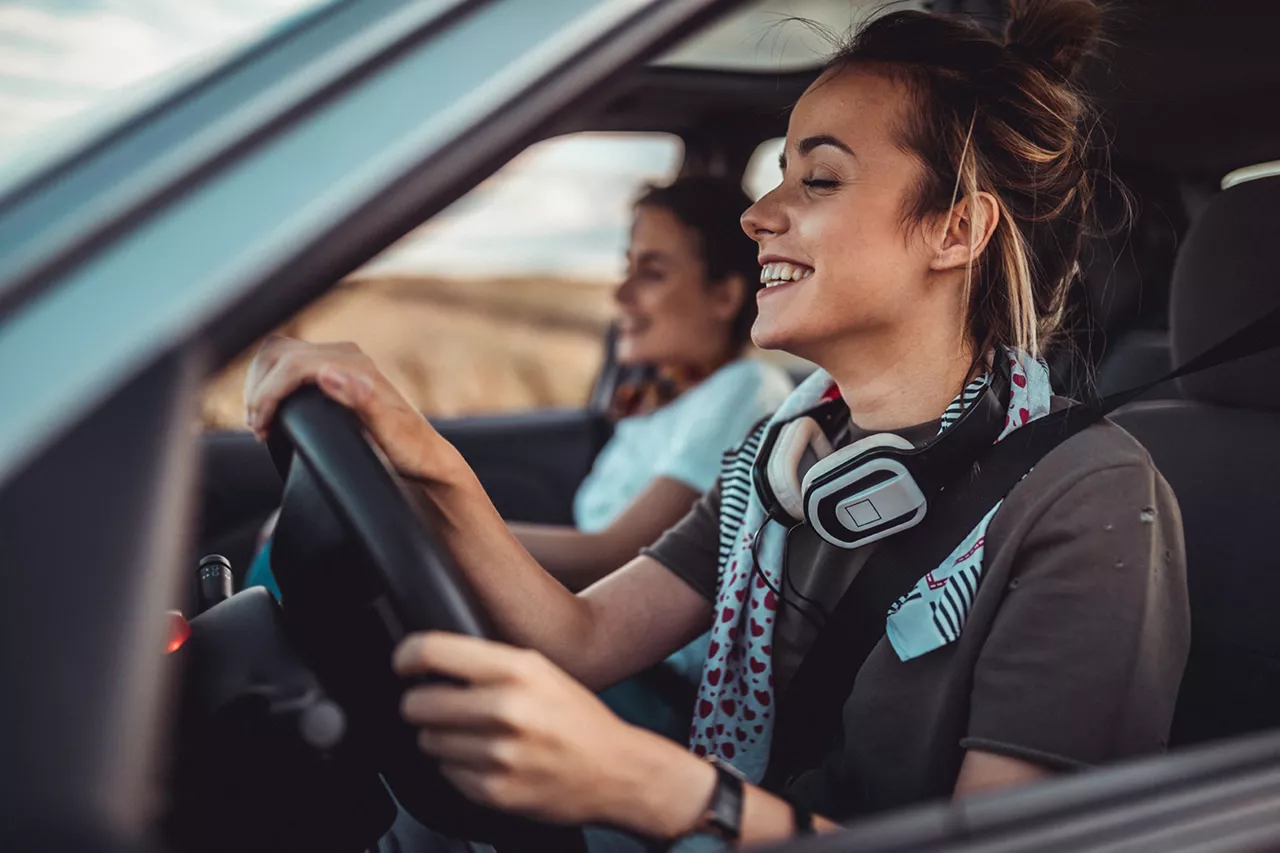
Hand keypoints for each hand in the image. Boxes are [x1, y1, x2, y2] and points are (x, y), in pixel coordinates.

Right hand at [243, 336, 447, 480]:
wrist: (425, 456)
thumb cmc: (409, 449)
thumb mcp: (389, 432)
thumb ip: (361, 401)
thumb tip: (327, 374)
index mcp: (357, 366)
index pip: (292, 364)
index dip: (268, 394)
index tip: (261, 425)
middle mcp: (348, 356)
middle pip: (280, 354)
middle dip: (259, 389)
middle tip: (258, 426)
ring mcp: (339, 361)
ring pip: (279, 356)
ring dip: (260, 385)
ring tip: (260, 421)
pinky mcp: (333, 371)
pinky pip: (288, 365)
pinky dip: (270, 385)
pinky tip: (271, 412)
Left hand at [393, 632, 712, 834]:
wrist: (617, 770)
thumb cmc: (576, 717)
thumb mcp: (541, 670)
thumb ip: (488, 663)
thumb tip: (428, 660)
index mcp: (518, 669)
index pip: (432, 652)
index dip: (406, 656)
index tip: (403, 664)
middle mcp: (507, 708)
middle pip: (417, 703)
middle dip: (421, 704)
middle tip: (440, 706)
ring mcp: (500, 753)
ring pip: (428, 741)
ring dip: (441, 738)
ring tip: (475, 736)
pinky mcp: (495, 791)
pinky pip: (446, 774)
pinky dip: (458, 768)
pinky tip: (488, 760)